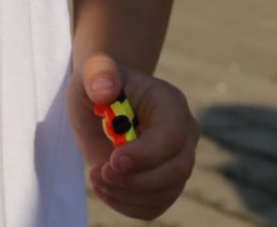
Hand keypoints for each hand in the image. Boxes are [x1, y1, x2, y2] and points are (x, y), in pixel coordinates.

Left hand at [70, 54, 199, 220]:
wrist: (101, 102)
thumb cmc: (99, 83)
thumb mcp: (93, 70)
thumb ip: (99, 73)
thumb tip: (105, 90)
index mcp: (170, 103)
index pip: (171, 136)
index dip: (144, 154)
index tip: (112, 161)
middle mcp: (184, 133)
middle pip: (177, 170)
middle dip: (136, 180)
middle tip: (101, 172)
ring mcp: (178, 160)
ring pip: (166, 193)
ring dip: (127, 194)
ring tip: (96, 176)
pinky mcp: (165, 182)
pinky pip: (155, 206)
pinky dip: (127, 204)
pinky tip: (105, 188)